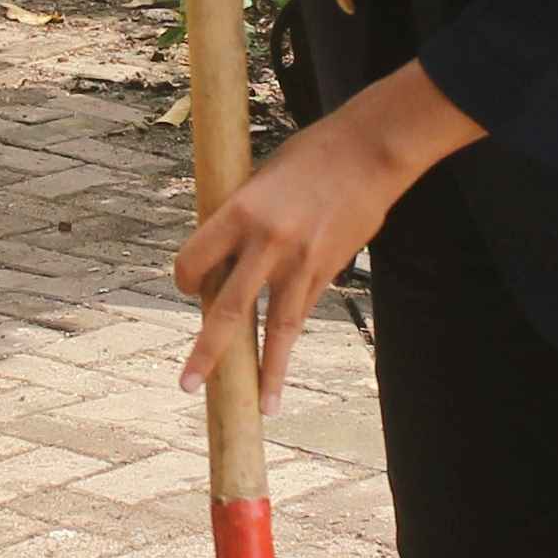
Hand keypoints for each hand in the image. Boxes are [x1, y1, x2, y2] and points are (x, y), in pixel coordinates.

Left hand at [168, 63, 474, 410]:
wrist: (370, 150)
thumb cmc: (310, 155)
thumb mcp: (260, 178)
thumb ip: (242, 219)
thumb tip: (227, 255)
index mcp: (239, 212)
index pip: (194, 261)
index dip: (186, 279)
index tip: (190, 286)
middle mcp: (266, 243)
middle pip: (226, 310)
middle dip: (206, 353)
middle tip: (188, 384)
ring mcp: (300, 262)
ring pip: (276, 328)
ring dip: (265, 371)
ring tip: (259, 407)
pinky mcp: (328, 271)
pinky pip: (301, 314)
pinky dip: (290, 346)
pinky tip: (283, 377)